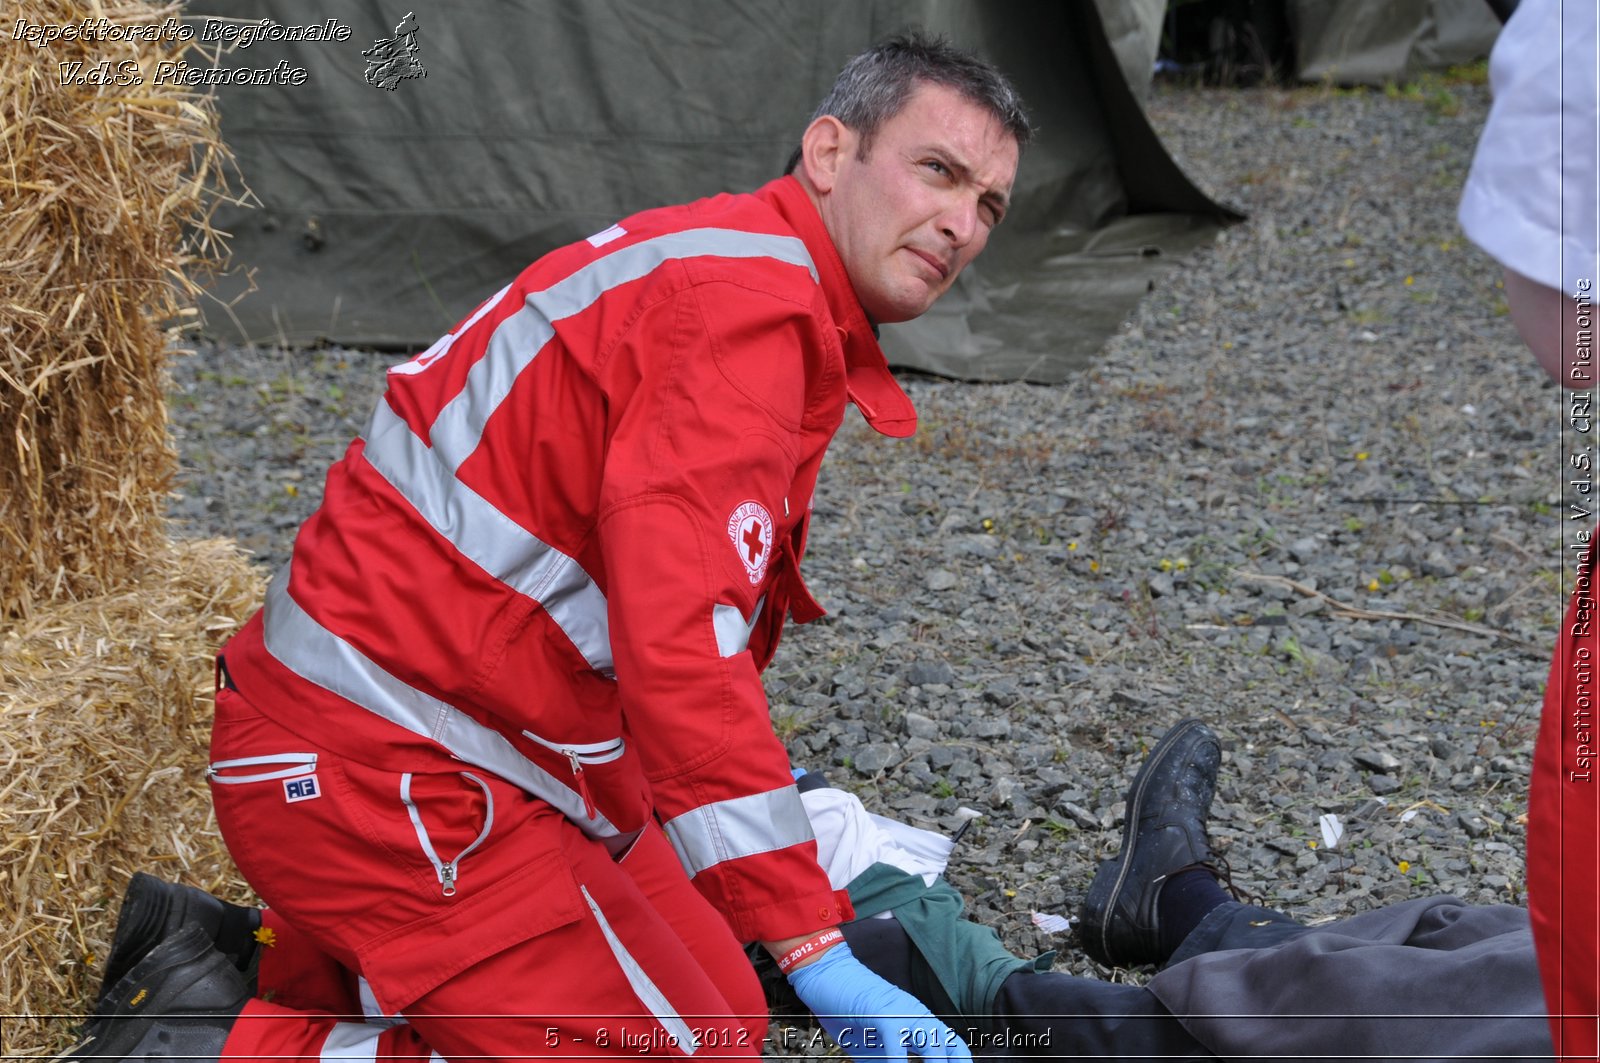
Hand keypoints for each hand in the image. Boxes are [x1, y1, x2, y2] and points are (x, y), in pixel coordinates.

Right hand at [784, 941, 971, 1060]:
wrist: (824, 971)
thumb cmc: (844, 1007)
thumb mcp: (867, 1044)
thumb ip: (884, 1060)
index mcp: (916, 1021)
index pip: (951, 1044)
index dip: (959, 1061)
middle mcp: (915, 1015)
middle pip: (950, 1045)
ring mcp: (901, 1012)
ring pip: (932, 1045)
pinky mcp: (881, 1012)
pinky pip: (897, 1044)